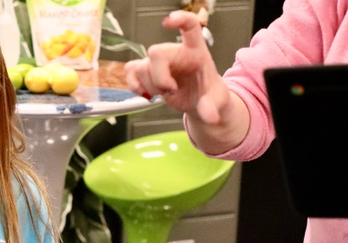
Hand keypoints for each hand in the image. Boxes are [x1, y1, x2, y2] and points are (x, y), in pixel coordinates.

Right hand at [124, 10, 229, 124]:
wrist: (201, 104)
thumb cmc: (210, 95)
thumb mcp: (218, 102)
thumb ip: (212, 107)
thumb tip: (209, 117)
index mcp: (196, 51)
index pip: (189, 26)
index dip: (179, 20)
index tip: (168, 22)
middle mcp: (175, 52)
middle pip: (155, 53)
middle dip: (159, 78)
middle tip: (171, 91)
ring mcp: (159, 61)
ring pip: (141, 67)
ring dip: (150, 86)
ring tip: (165, 93)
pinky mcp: (148, 72)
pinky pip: (130, 71)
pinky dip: (134, 86)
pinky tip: (147, 95)